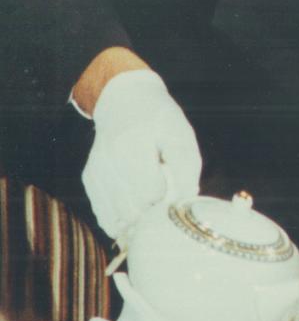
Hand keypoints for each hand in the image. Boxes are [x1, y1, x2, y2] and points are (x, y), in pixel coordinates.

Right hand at [82, 70, 201, 240]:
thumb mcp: (181, 134)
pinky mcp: (90, 180)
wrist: (124, 102)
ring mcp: (96, 172)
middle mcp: (109, 162)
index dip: (169, 197)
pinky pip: (104, 215)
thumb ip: (186, 167)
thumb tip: (186, 200)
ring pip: (117, 218)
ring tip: (151, 199)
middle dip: (154, 211)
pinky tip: (135, 207)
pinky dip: (122, 219)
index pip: (151, 193)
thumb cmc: (159, 120)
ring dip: (138, 218)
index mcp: (133, 146)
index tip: (176, 188)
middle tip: (164, 195)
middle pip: (133, 210)